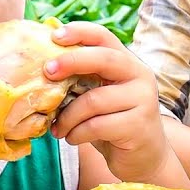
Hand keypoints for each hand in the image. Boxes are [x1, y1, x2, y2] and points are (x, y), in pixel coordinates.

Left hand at [44, 22, 171, 181]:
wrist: (145, 158)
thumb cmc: (114, 124)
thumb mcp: (101, 96)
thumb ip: (84, 80)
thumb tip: (44, 67)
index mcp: (128, 63)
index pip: (104, 37)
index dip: (79, 32)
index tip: (54, 35)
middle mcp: (140, 76)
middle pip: (103, 59)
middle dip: (71, 61)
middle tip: (47, 71)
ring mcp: (143, 100)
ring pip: (94, 100)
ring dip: (68, 116)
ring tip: (58, 128)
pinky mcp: (138, 125)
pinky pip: (97, 125)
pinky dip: (77, 133)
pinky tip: (72, 138)